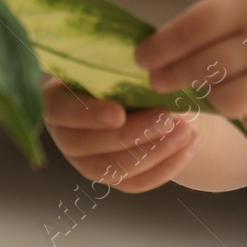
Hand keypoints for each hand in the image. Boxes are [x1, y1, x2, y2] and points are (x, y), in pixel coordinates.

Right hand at [41, 74, 200, 193]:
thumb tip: (150, 75)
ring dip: (153, 153)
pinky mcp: (112, 178)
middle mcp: (65, 134)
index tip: (119, 113)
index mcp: (57, 98)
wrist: (150, 95)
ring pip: (112, 168)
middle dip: (131, 134)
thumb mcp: (125, 64)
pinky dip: (165, 167)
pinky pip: (136, 182)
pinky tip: (188, 147)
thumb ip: (126, 72)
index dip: (87, 115)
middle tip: (166, 119)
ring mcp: (85, 161)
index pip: (60, 110)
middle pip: (88, 145)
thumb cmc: (129, 70)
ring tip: (184, 132)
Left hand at [132, 0, 246, 133]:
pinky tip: (236, 100)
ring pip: (229, 101)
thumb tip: (175, 42)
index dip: (162, 46)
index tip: (142, 57)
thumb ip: (227, 11)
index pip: (194, 28)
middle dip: (173, 76)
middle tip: (157, 80)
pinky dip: (243, 113)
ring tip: (198, 90)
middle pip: (206, 67)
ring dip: (207, 97)